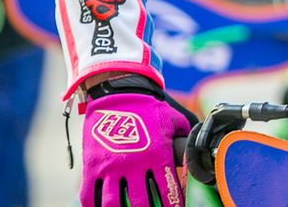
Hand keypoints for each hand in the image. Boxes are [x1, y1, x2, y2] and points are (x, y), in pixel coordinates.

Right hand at [81, 91, 190, 206]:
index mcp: (157, 156)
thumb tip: (197, 147)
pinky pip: (89, 195)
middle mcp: (135, 165)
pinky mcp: (92, 166)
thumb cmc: (149, 106)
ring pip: (114, 204)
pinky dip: (94, 206)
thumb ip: (186, 136)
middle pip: (141, 203)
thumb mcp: (174, 120)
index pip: (168, 191)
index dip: (172, 205)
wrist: (118, 92)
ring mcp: (111, 167)